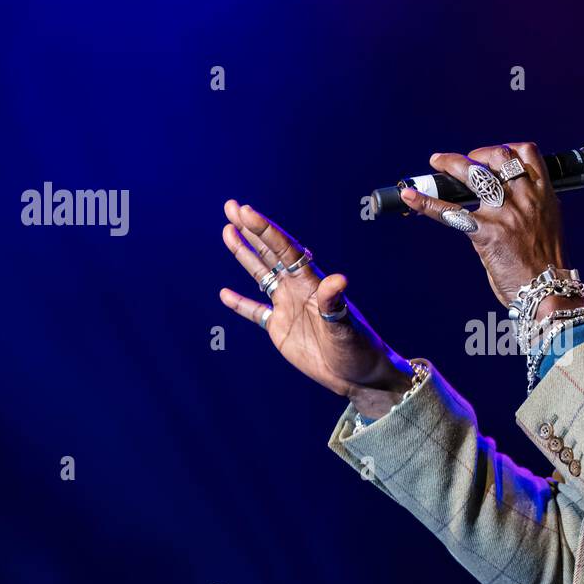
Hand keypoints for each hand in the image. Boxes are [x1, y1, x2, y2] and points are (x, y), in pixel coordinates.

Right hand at [218, 200, 413, 417]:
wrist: (358, 376)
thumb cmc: (358, 348)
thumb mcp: (346, 326)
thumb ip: (334, 302)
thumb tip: (338, 279)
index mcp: (312, 283)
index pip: (285, 250)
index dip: (265, 231)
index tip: (246, 212)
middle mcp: (298, 289)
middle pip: (270, 253)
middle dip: (251, 231)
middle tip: (231, 207)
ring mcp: (287, 307)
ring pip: (261, 274)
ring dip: (244, 254)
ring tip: (227, 232)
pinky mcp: (280, 327)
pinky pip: (256, 311)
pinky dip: (241, 303)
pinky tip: (225, 294)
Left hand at [398, 143, 575, 308]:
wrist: (549, 292)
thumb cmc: (546, 268)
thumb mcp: (546, 227)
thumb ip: (527, 210)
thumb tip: (501, 205)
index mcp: (544, 196)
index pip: (528, 154)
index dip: (507, 148)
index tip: (492, 155)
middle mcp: (526, 198)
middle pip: (499, 157)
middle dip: (477, 153)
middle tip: (462, 160)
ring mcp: (505, 214)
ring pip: (475, 174)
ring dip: (452, 163)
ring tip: (437, 162)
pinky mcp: (486, 233)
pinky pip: (451, 212)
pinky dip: (426, 202)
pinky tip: (409, 196)